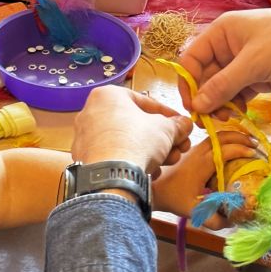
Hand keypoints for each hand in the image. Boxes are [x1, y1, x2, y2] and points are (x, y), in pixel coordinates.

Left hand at [70, 86, 191, 177]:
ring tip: (170, 161)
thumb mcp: (166, 129)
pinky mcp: (85, 159)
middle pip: (136, 124)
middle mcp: (91, 112)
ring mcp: (85, 137)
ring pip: (126, 142)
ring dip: (152, 151)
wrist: (112, 176)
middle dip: (162, 138)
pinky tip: (151, 172)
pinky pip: (114, 157)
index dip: (168, 114)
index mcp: (107, 95)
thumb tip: (185, 125)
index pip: (145, 101)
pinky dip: (133, 162)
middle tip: (179, 147)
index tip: (181, 124)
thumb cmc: (137, 141)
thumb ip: (177, 125)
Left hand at [152, 131, 254, 223]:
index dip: (243, 151)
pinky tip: (231, 146)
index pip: (227, 150)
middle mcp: (199, 152)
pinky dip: (224, 139)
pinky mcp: (191, 150)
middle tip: (257, 145)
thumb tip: (232, 221)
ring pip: (217, 135)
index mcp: (203, 163)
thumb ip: (214, 220)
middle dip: (242, 138)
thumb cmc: (173, 198)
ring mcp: (194, 148)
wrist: (153, 189)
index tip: (255, 156)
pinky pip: (211, 139)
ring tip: (248, 142)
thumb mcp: (194, 211)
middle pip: (224, 136)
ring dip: (234, 136)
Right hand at [181, 8, 270, 114]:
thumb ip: (223, 85)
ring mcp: (242, 63)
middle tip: (209, 121)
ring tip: (226, 118)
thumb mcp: (254, 63)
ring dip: (219, 104)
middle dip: (206, 98)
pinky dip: (234, 104)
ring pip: (220, 88)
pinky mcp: (257, 77)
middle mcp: (228, 46)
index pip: (192, 59)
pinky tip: (238, 114)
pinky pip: (236, 93)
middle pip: (204, 77)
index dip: (188, 83)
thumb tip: (197, 106)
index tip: (193, 107)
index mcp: (221, 32)